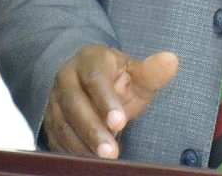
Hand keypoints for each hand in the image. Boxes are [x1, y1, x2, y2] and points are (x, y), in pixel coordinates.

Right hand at [43, 45, 178, 158]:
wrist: (88, 81)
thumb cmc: (117, 79)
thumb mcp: (136, 72)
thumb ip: (152, 72)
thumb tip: (171, 61)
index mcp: (90, 60)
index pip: (95, 79)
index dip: (105, 101)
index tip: (120, 122)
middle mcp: (67, 78)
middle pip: (75, 105)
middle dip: (92, 130)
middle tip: (111, 151)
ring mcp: (54, 100)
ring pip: (63, 124)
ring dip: (81, 144)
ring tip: (102, 160)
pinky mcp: (49, 121)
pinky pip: (56, 138)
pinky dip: (70, 151)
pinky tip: (86, 161)